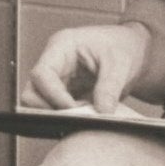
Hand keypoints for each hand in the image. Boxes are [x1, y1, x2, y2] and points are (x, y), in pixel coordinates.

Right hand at [24, 21, 151, 113]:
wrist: (133, 50)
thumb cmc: (123, 46)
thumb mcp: (121, 64)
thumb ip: (109, 87)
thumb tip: (101, 113)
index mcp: (62, 46)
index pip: (41, 74)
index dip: (53, 95)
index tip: (73, 109)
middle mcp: (53, 63)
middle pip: (32, 93)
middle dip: (49, 109)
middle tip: (77, 116)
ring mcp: (57, 80)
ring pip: (39, 105)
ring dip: (57, 116)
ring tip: (84, 117)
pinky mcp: (63, 94)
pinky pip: (55, 111)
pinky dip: (66, 119)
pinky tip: (86, 119)